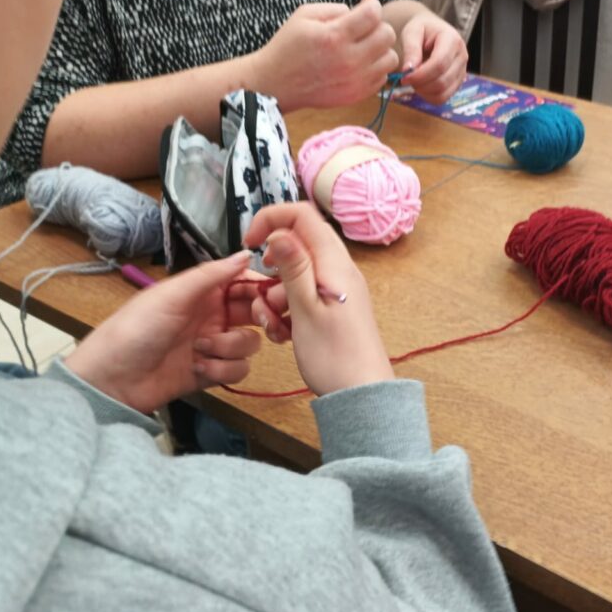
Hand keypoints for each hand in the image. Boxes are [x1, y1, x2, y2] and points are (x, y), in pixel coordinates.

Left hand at [64, 252, 262, 413]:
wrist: (112, 379)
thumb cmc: (136, 329)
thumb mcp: (172, 295)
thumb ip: (212, 275)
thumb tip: (247, 254)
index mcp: (203, 291)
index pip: (245, 283)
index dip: (263, 288)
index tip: (274, 296)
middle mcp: (213, 315)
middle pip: (256, 313)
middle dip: (261, 319)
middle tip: (258, 323)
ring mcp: (214, 345)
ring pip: (250, 343)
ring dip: (230, 348)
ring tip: (201, 350)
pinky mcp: (213, 372)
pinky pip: (239, 369)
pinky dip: (222, 370)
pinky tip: (198, 369)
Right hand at [243, 203, 393, 396]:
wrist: (361, 395)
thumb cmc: (336, 356)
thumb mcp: (305, 309)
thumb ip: (292, 267)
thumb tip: (280, 231)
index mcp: (334, 263)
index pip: (301, 216)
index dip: (271, 220)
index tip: (250, 244)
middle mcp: (339, 271)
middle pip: (296, 247)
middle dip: (271, 269)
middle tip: (263, 298)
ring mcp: (337, 290)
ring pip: (295, 276)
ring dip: (275, 296)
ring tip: (274, 326)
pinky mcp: (334, 309)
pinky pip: (303, 297)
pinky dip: (287, 310)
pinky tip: (284, 334)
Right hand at [249, 0, 398, 110]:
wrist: (277, 84)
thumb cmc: (289, 46)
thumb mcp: (304, 15)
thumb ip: (335, 9)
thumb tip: (358, 13)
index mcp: (335, 37)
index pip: (374, 14)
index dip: (372, 5)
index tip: (364, 7)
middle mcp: (350, 60)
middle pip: (388, 35)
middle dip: (378, 26)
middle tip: (363, 29)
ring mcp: (356, 80)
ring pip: (391, 58)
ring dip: (380, 49)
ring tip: (364, 48)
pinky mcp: (357, 95)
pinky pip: (383, 77)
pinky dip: (375, 68)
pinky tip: (359, 64)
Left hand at [399, 9, 467, 103]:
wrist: (432, 31)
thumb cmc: (422, 30)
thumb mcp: (412, 32)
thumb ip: (411, 49)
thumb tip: (408, 70)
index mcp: (452, 39)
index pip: (439, 64)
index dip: (421, 75)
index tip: (404, 77)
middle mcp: (462, 56)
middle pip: (442, 81)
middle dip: (421, 85)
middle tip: (406, 79)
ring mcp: (462, 71)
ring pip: (443, 93)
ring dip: (424, 92)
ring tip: (414, 81)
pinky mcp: (458, 82)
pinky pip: (443, 98)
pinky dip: (429, 97)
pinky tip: (421, 86)